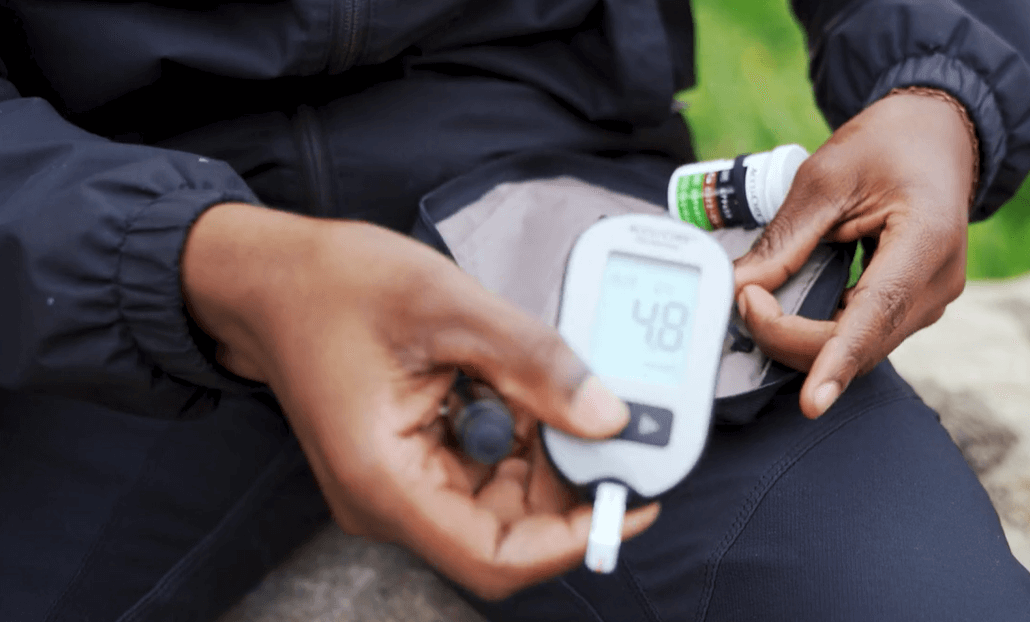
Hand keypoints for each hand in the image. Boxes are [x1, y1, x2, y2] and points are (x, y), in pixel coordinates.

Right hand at [181, 203, 658, 598]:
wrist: (271, 277)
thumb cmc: (334, 287)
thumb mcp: (448, 307)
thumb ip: (534, 363)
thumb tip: (607, 418)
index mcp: (385, 481)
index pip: (496, 557)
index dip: (572, 540)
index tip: (627, 503)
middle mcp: (389, 500)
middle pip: (505, 533)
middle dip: (563, 484)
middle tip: (601, 422)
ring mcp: (398, 485)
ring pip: (499, 501)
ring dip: (541, 454)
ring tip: (541, 383)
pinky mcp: (409, 463)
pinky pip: (481, 470)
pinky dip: (516, 435)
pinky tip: (512, 383)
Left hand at [733, 91, 974, 418]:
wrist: (936, 134)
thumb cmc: (887, 145)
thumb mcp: (825, 178)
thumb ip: (784, 241)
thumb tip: (739, 288)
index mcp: (926, 241)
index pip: (877, 314)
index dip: (838, 361)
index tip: (812, 401)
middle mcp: (937, 283)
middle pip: (861, 343)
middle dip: (792, 336)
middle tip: (745, 298)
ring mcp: (928, 300)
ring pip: (860, 348)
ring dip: (803, 338)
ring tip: (759, 300)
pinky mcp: (910, 305)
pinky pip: (862, 335)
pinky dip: (819, 331)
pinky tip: (786, 310)